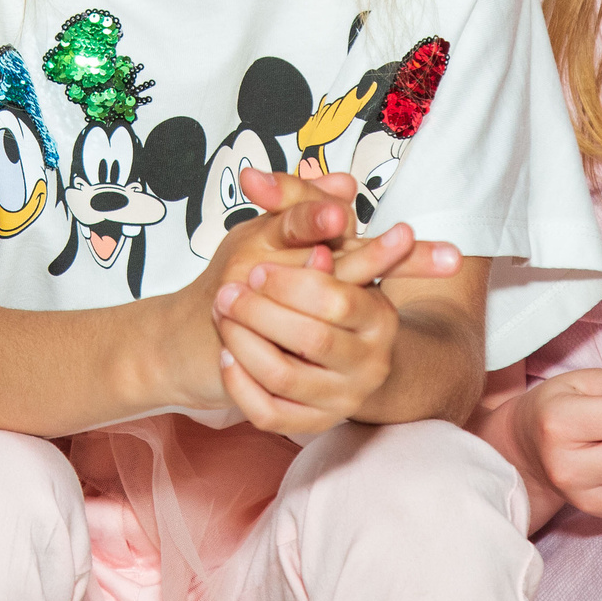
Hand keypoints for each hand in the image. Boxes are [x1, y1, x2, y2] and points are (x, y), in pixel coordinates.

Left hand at [209, 167, 463, 435]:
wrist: (330, 354)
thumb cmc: (318, 284)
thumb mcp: (313, 235)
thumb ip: (292, 198)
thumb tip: (253, 177)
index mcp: (379, 314)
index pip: (338, 299)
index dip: (289, 284)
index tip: (252, 270)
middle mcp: (371, 360)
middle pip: (311, 338)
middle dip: (260, 313)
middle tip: (226, 292)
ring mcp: (343, 397)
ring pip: (285, 376)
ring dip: (244, 342)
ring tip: (222, 316)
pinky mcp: (313, 423)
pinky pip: (270, 413)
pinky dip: (241, 384)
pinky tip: (227, 355)